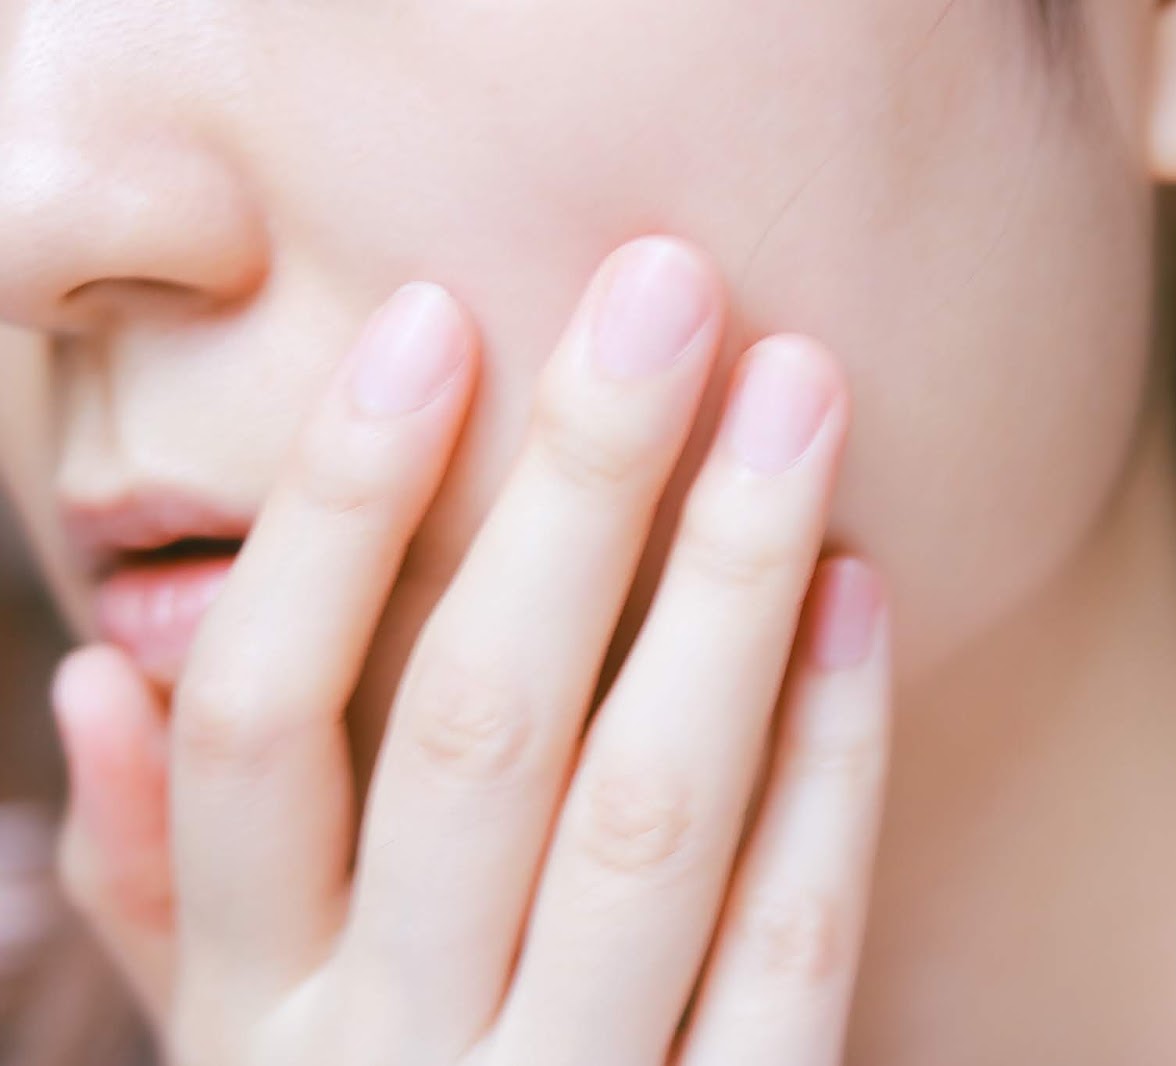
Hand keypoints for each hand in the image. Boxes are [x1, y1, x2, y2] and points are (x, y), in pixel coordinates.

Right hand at [50, 237, 891, 1064]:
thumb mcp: (230, 1052)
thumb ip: (162, 895)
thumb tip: (100, 696)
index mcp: (257, 1005)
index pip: (266, 717)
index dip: (334, 508)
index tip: (430, 318)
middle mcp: (391, 1051)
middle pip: (479, 724)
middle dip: (573, 489)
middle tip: (664, 287)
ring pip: (648, 812)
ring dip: (725, 584)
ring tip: (795, 395)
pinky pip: (790, 953)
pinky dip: (831, 769)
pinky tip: (863, 599)